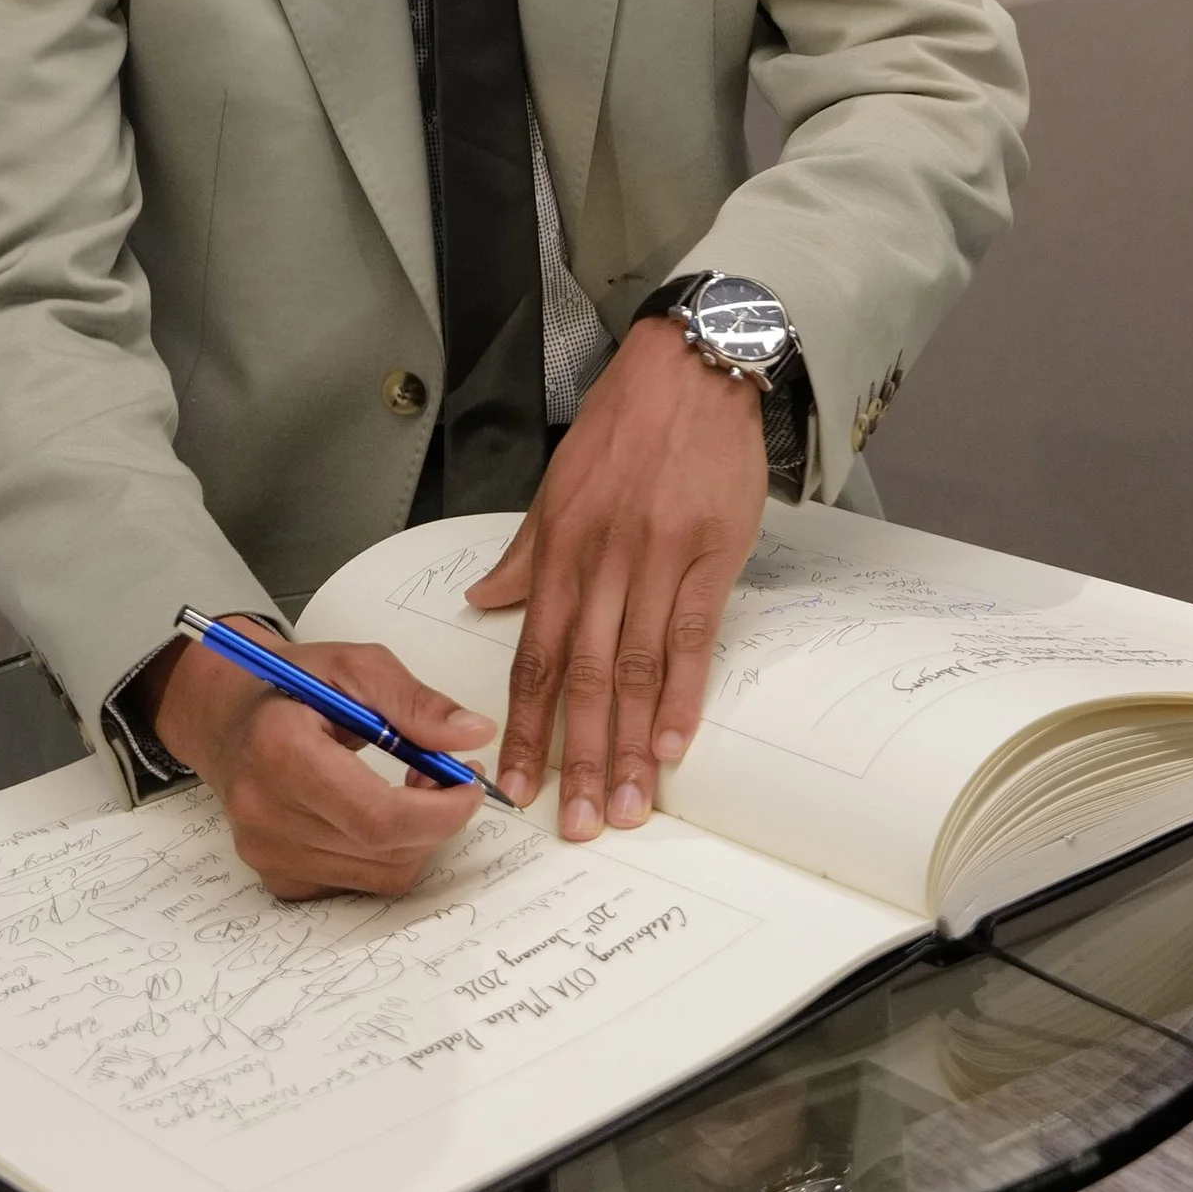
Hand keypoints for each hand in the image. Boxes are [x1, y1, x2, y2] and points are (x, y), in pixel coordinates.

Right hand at [144, 628, 495, 901]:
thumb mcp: (355, 666)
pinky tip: (378, 812)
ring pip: (381, 873)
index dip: (439, 812)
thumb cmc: (292, 687)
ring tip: (411, 786)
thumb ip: (416, 701)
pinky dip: (385, 853)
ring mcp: (267, 853)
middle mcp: (264, 812)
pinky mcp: (278, 878)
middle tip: (449, 776)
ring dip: (415, 836)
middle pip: (384, 849)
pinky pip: (360, 883)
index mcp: (280, 750)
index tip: (469, 785)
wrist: (229, 718)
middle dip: (436, 819)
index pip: (376, 816)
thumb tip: (473, 735)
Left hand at [465, 318, 766, 840]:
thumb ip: (524, 551)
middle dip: (574, 756)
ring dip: (627, 744)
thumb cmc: (624, 424)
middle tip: (574, 824)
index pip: (533, 652)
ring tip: (624, 806)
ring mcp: (656, 557)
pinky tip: (671, 743)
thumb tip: (483, 602)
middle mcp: (601, 558)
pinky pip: (692, 635)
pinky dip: (682, 694)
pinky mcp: (709, 554)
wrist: (691, 368)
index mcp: (559, 545)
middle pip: (580, 675)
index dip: (524, 725)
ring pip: (634, 667)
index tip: (514, 784)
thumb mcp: (557, 482)